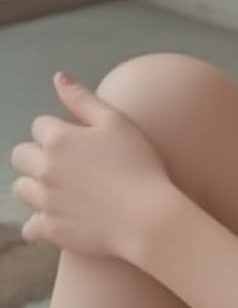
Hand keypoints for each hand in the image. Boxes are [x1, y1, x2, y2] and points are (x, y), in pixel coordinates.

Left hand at [10, 72, 170, 261]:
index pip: (40, 125)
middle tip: (65, 163)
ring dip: (34, 186)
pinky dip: (39, 223)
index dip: (58, 130)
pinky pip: (29, 226)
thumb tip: (58, 77)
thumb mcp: (116, 122)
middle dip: (36, 155)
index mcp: (59, 139)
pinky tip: (59, 218)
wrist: (146, 216)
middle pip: (21, 155)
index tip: (79, 140)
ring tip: (60, 189)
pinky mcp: (50, 229)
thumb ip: (82, 98)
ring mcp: (44, 201)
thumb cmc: (139, 163)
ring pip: (20, 189)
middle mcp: (44, 168)